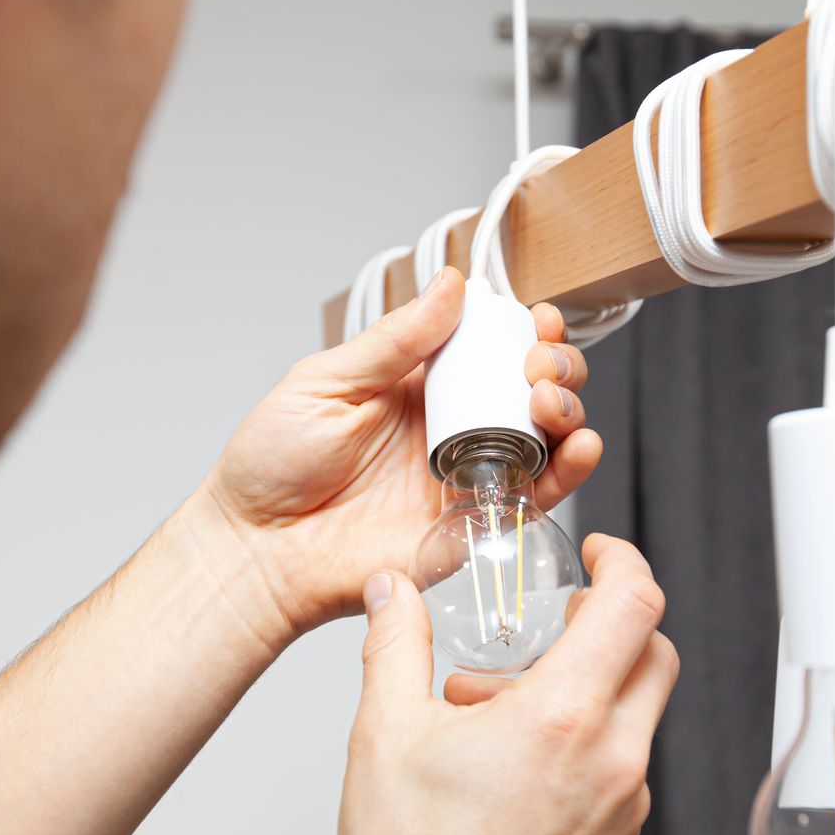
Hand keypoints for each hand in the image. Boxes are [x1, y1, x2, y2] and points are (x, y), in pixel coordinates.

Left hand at [199, 268, 600, 641]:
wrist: (256, 550)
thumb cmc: (271, 466)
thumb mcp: (326, 382)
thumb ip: (394, 340)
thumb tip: (451, 285)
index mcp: (417, 384)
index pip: (489, 345)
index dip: (523, 328)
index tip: (535, 317)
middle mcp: (452, 427)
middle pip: (530, 386)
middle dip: (555, 364)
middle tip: (538, 364)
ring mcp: (467, 475)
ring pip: (546, 437)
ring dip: (568, 409)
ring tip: (548, 401)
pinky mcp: (474, 524)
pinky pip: (538, 497)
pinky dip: (571, 471)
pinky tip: (578, 446)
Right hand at [340, 534, 677, 834]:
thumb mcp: (383, 739)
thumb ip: (394, 646)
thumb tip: (390, 593)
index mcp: (562, 718)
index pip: (636, 603)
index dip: (623, 560)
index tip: (596, 554)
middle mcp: (613, 757)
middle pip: (654, 651)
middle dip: (607, 622)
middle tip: (546, 626)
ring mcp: (626, 804)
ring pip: (639, 709)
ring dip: (587, 685)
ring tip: (497, 713)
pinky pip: (624, 762)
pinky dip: (586, 739)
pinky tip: (513, 764)